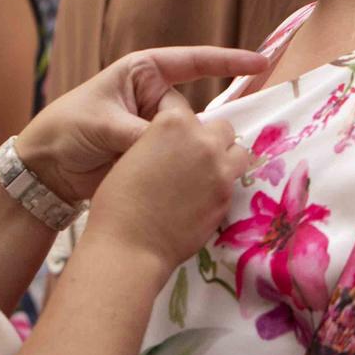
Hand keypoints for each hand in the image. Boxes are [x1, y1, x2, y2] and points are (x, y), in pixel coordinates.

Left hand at [14, 46, 266, 201]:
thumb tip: (176, 148)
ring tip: (181, 174)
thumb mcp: (103, 125)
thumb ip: (141, 135)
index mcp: (144, 74)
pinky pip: (179, 160)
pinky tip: (190, 184)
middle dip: (194, 133)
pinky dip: (185, 171)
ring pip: (189, 140)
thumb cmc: (66, 129)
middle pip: (193, 113)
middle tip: (179, 156)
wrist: (45, 170)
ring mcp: (155, 129)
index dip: (229, 62)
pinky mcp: (154, 156)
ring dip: (190, 156)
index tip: (261, 63)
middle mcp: (154, 99)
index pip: (194, 63)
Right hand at [84, 92, 251, 268]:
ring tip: (205, 176)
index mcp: (173, 122)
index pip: (184, 109)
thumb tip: (174, 146)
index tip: (171, 141)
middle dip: (208, 139)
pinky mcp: (227, 196)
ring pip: (237, 152)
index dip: (177, 126)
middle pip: (220, 127)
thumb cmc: (118, 202)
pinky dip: (221, 186)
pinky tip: (202, 198)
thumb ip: (160, 141)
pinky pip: (232, 181)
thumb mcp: (133, 154)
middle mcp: (202, 140)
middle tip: (191, 159)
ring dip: (224, 159)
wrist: (130, 245)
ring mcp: (219, 168)